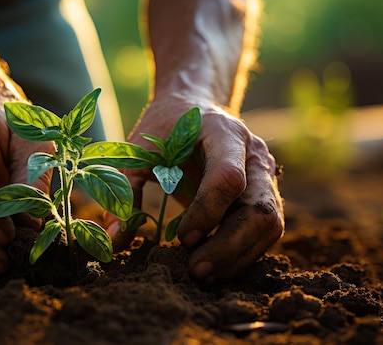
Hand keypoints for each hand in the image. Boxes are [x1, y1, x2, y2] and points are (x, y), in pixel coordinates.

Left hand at [106, 97, 283, 283]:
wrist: (194, 107)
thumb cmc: (165, 128)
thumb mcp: (138, 150)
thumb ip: (125, 190)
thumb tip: (113, 240)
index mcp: (225, 134)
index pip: (228, 177)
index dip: (207, 211)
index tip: (182, 238)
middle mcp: (254, 155)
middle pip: (259, 210)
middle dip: (227, 247)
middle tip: (195, 271)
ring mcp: (265, 176)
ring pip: (268, 226)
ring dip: (238, 257)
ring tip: (202, 274)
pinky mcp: (264, 195)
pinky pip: (265, 232)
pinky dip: (242, 254)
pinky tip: (214, 266)